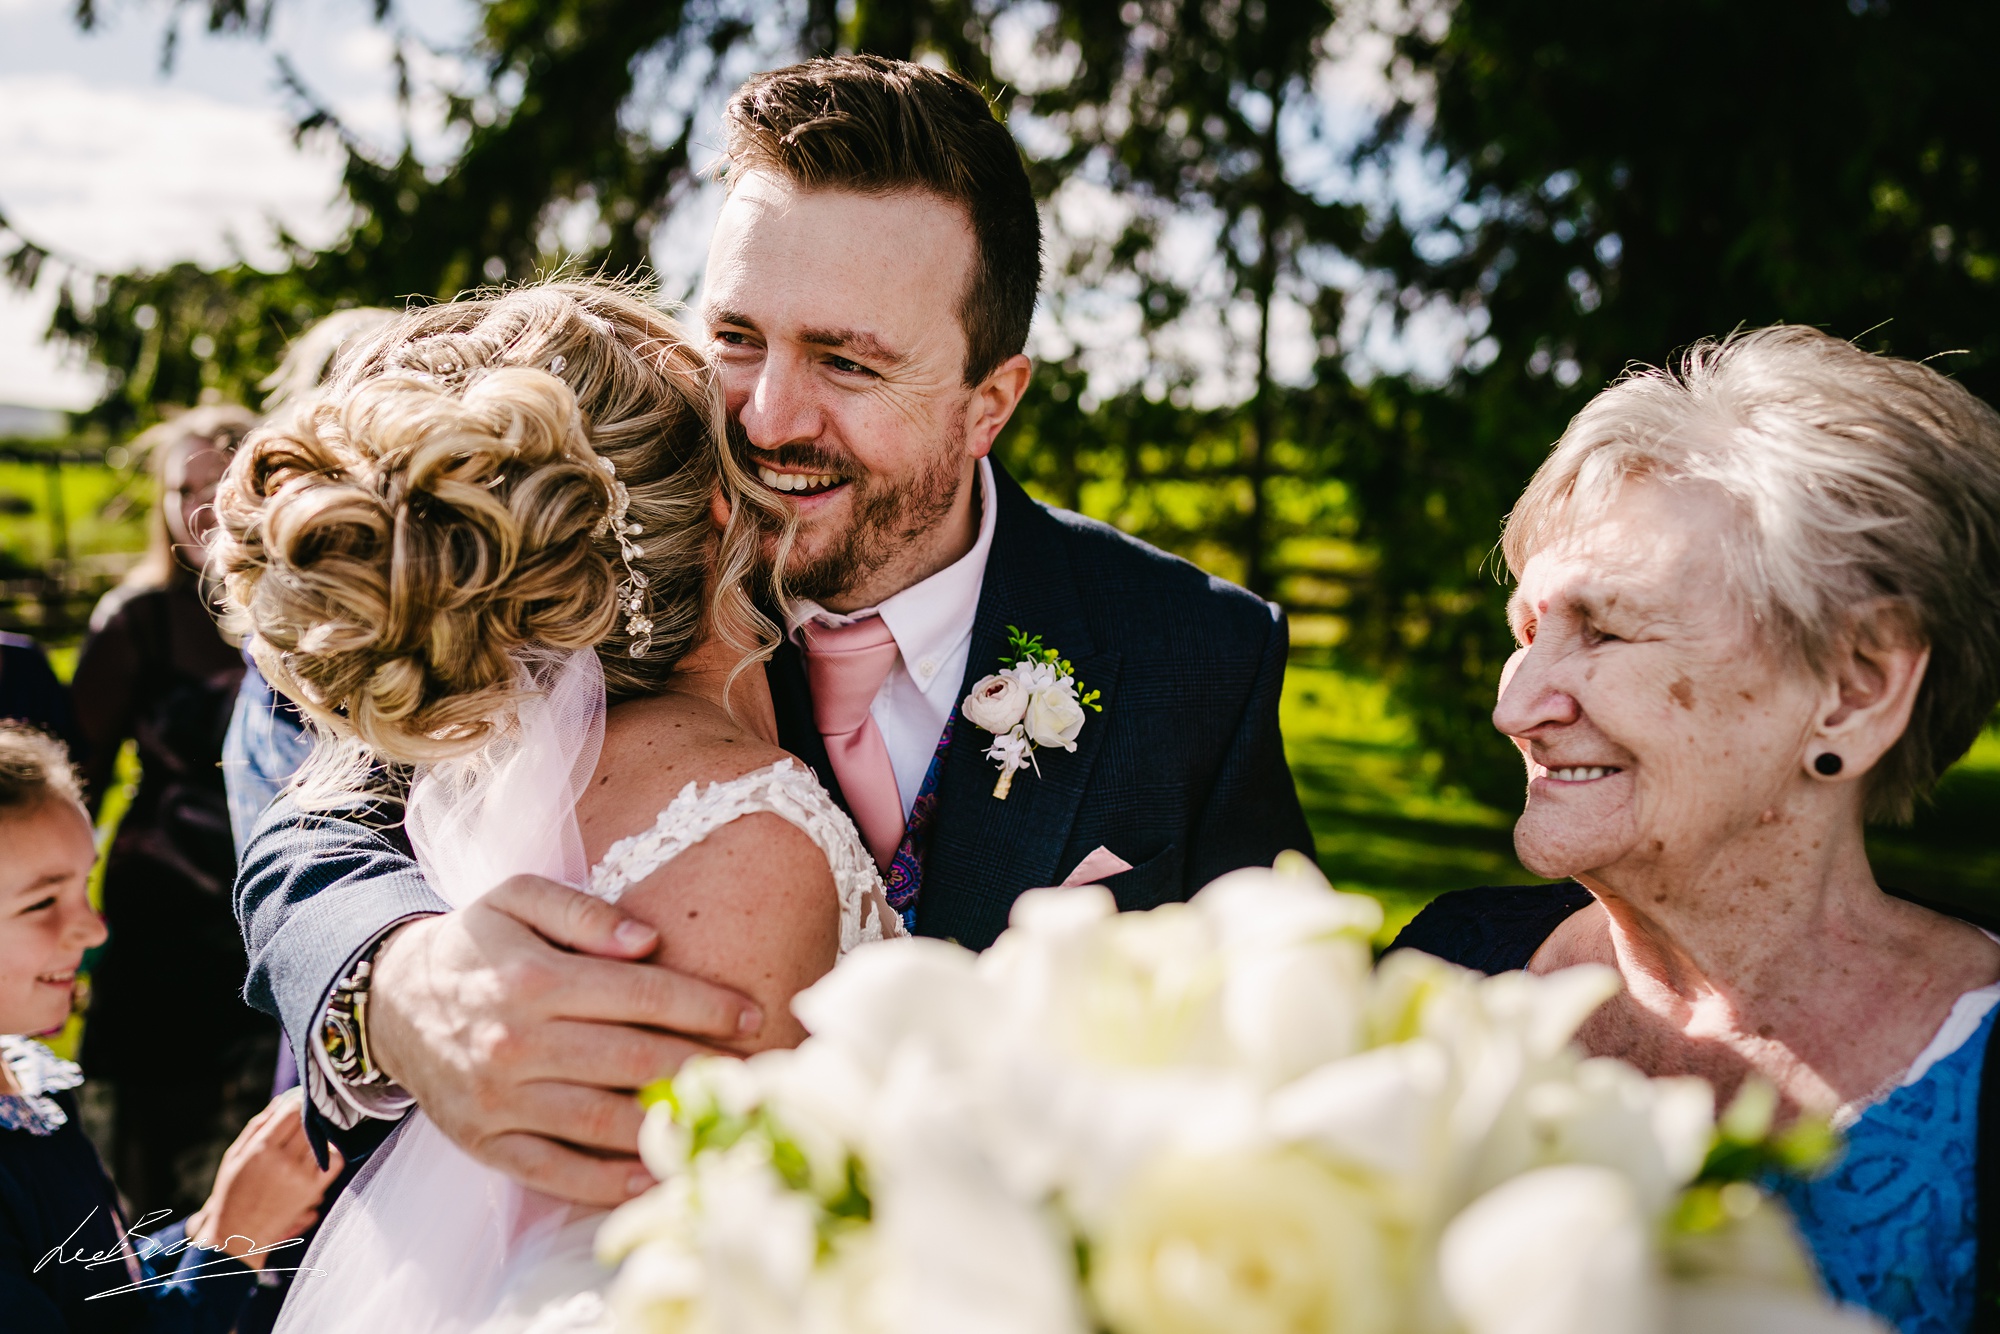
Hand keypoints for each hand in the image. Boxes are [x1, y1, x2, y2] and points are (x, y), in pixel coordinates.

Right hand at [187, 1089, 342, 1269]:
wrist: (238, 1237)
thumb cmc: (232, 1193)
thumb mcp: (235, 1156)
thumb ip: (259, 1126)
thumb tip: (282, 1100)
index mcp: (261, 1150)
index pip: (293, 1111)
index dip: (299, 1101)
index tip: (301, 1099)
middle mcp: (284, 1162)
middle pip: (311, 1123)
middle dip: (311, 1114)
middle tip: (311, 1112)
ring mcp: (301, 1177)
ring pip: (324, 1139)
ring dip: (321, 1131)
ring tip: (313, 1132)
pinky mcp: (314, 1191)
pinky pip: (335, 1160)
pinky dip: (331, 1151)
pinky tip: (320, 1152)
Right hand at [365, 874, 762, 1206]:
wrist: (391, 1001)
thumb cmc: (476, 944)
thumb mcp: (517, 898)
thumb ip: (582, 910)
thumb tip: (647, 940)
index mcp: (531, 978)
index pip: (640, 994)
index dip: (704, 1005)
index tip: (753, 1014)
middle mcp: (515, 1043)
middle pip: (632, 1061)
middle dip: (702, 1065)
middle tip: (755, 1070)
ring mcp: (498, 1101)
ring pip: (602, 1122)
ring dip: (669, 1125)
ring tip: (721, 1117)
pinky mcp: (485, 1143)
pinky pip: (555, 1172)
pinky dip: (608, 1182)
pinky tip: (656, 1171)